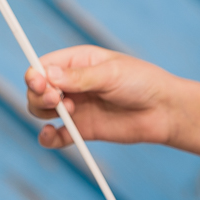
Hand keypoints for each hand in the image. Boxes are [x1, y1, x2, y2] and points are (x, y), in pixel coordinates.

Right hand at [24, 46, 178, 148]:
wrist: (164, 110)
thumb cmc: (141, 82)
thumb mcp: (111, 74)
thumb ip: (80, 77)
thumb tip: (47, 75)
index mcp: (78, 61)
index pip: (43, 65)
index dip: (35, 75)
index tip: (39, 83)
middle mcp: (72, 84)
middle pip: (37, 89)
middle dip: (38, 94)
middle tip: (55, 99)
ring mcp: (76, 107)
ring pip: (41, 111)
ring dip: (43, 112)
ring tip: (69, 111)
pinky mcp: (82, 130)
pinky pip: (56, 136)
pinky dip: (47, 138)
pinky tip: (51, 135)